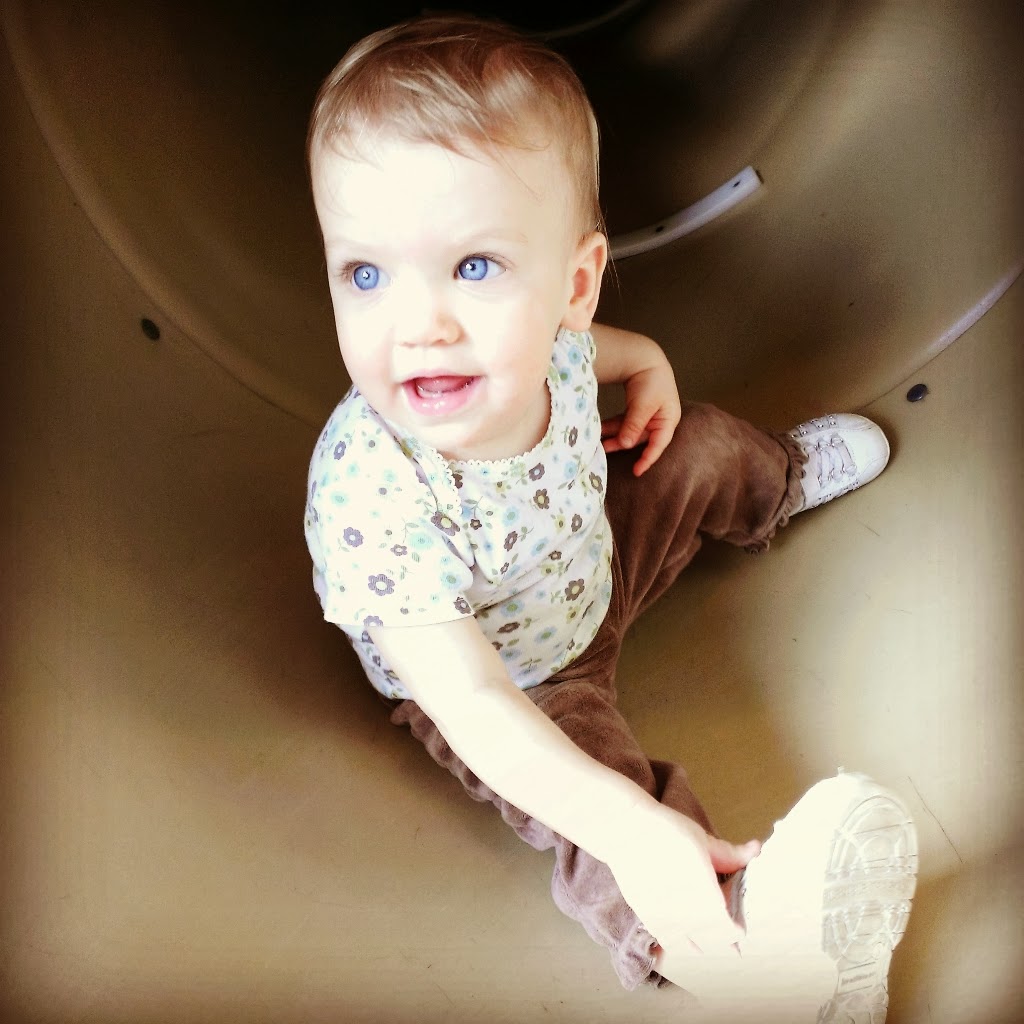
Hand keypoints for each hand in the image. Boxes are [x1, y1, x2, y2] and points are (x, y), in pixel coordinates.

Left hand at [601, 353, 680, 475]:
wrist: (644, 358)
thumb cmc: (650, 380)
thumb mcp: (642, 404)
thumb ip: (634, 425)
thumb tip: (626, 444)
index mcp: (669, 419)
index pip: (659, 444)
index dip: (648, 459)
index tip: (637, 471)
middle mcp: (660, 420)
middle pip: (641, 439)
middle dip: (623, 444)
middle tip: (605, 449)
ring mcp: (648, 416)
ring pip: (630, 432)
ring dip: (615, 437)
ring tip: (599, 442)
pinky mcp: (637, 411)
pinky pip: (624, 423)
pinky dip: (614, 427)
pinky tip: (601, 431)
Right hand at [607, 802, 759, 954]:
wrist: (624, 830)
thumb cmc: (665, 829)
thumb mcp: (701, 838)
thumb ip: (730, 853)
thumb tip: (756, 850)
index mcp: (703, 892)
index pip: (727, 928)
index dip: (736, 932)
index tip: (741, 930)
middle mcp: (684, 911)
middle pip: (711, 942)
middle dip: (722, 944)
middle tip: (731, 941)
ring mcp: (663, 917)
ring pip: (689, 947)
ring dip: (702, 947)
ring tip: (708, 942)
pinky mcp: (647, 916)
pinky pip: (667, 941)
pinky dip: (679, 944)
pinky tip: (685, 940)